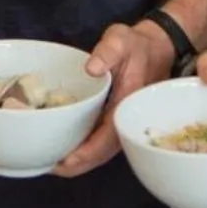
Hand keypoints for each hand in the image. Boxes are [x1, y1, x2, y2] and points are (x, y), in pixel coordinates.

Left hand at [56, 19, 174, 176]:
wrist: (156, 49)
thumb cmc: (136, 45)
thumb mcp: (121, 41)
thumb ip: (108, 52)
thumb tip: (91, 68)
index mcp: (128, 105)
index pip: (109, 136)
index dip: (89, 151)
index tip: (67, 160)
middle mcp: (126, 120)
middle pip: (103, 153)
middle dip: (78, 164)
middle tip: (50, 167)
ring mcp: (121, 123)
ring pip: (101, 152)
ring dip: (79, 161)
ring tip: (51, 164)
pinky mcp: (115, 122)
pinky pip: (100, 142)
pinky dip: (83, 151)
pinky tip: (64, 150)